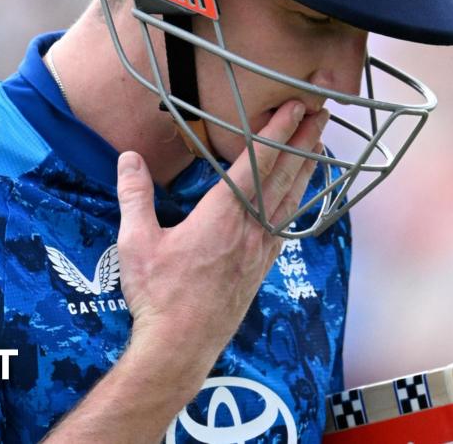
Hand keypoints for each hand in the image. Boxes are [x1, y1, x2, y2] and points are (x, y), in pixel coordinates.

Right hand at [114, 99, 328, 373]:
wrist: (181, 347)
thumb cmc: (158, 296)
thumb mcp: (136, 242)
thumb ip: (134, 195)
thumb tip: (129, 158)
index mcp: (222, 216)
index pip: (257, 163)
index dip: (277, 131)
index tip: (295, 106)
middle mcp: (250, 229)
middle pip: (284, 175)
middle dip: (303, 140)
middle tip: (323, 111)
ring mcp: (261, 249)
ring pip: (292, 199)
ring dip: (307, 167)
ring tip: (320, 142)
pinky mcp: (262, 266)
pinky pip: (288, 224)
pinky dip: (299, 201)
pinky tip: (302, 195)